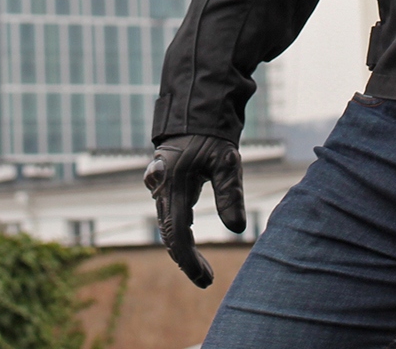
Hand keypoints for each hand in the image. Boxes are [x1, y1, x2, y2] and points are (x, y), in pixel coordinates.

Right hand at [143, 134, 245, 287]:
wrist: (194, 115)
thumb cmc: (213, 138)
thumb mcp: (227, 163)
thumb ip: (230, 194)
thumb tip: (237, 229)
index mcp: (173, 183)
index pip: (178, 233)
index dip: (189, 260)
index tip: (204, 279)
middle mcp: (160, 187)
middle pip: (169, 234)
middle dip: (187, 260)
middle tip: (207, 280)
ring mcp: (158, 186)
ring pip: (167, 226)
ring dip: (183, 249)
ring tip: (203, 271)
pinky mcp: (162, 186)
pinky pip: (167, 216)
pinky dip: (179, 234)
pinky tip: (192, 247)